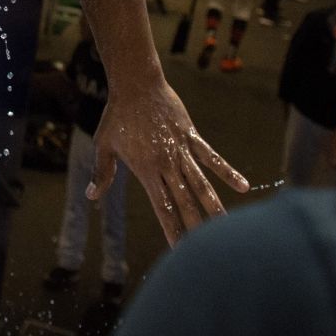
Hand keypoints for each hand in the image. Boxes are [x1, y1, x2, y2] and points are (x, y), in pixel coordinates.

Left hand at [92, 74, 247, 243]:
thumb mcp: (103, 145)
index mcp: (145, 171)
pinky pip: (212, 157)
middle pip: (184, 201)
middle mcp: (166, 164)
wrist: (136, 84)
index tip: (179, 251)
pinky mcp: (192, 136)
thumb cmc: (117, 115)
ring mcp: (181, 151)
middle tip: (207, 249)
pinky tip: (243, 186)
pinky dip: (227, 171)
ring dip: (214, 205)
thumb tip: (92, 195)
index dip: (171, 229)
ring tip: (226, 226)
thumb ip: (102, 173)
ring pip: (201, 183)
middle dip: (195, 226)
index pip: (162, 208)